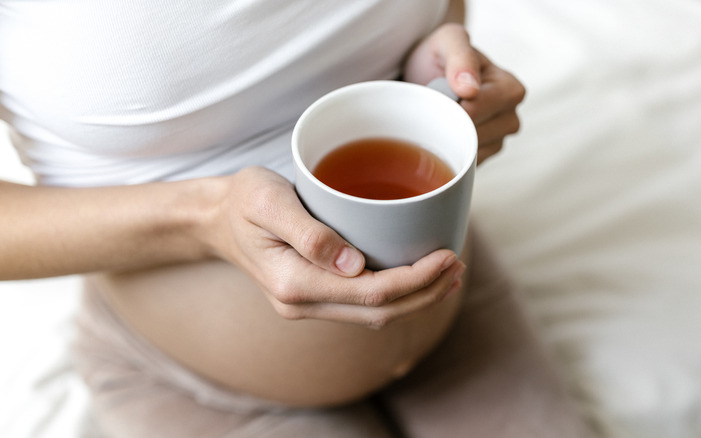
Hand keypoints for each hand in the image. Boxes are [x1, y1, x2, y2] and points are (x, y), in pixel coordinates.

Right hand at [204, 167, 465, 327]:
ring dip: (415, 298)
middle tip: (458, 266)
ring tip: (448, 274)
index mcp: (294, 282)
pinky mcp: (312, 296)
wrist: (214, 219)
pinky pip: (361, 304)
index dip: (417, 280)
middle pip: (379, 312)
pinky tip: (413, 276)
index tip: (449, 256)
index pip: (371, 292)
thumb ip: (309, 234)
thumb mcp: (268, 202)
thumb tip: (353, 264)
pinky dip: (394, 294)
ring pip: (373, 314)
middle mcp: (301, 303)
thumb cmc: (243, 201)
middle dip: (426, 294)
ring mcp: (306, 305)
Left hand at [404, 23, 525, 163]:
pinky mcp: (482, 157)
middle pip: (473, 136)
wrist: (426, 74)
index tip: (436, 95)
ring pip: (468, 154)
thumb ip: (461, 57)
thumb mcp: (448, 42)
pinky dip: (447, 152)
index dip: (449, 107)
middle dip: (447, 122)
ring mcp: (497, 141)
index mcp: (510, 89)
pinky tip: (440, 132)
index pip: (476, 111)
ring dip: (446, 137)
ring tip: (438, 115)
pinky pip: (462, 166)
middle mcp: (510, 118)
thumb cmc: (441, 55)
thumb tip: (470, 88)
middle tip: (434, 105)